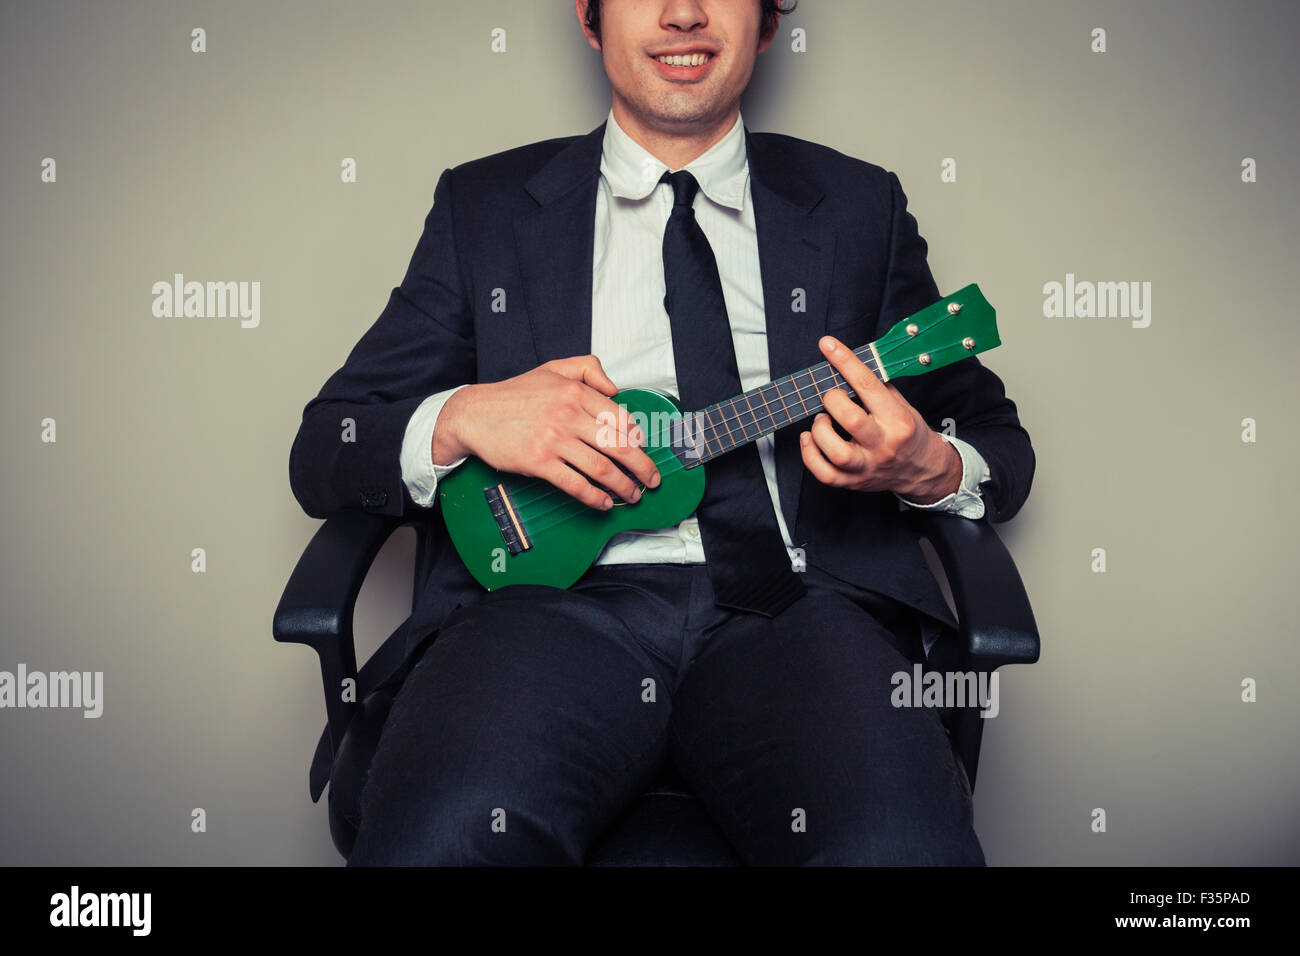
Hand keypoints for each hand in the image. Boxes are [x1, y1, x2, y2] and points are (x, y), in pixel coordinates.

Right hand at [432, 355, 661, 510]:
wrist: (473, 414)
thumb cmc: (514, 394)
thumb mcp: (553, 368)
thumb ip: (588, 369)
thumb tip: (616, 389)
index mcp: (575, 392)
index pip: (621, 418)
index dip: (639, 439)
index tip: (645, 452)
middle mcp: (568, 415)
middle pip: (619, 445)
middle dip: (642, 467)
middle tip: (652, 481)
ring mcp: (554, 440)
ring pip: (602, 468)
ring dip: (623, 486)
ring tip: (632, 495)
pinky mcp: (539, 463)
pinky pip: (576, 485)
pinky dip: (595, 497)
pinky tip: (604, 503)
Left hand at [798, 335, 961, 501]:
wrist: (923, 470)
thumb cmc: (907, 433)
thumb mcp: (901, 405)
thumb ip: (876, 389)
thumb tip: (844, 365)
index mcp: (897, 420)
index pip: (869, 385)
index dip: (845, 362)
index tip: (828, 345)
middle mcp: (883, 445)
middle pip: (851, 420)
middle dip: (832, 400)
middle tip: (831, 395)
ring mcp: (868, 466)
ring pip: (837, 453)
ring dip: (820, 431)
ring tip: (822, 420)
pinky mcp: (854, 482)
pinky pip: (825, 474)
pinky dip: (809, 455)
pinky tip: (809, 438)